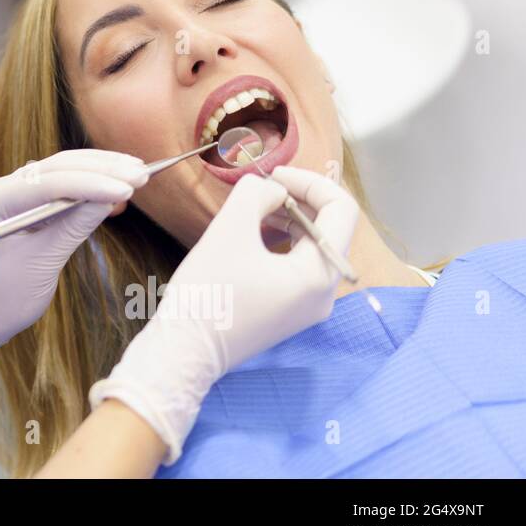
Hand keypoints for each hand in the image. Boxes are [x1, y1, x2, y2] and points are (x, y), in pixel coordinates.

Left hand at [0, 149, 149, 381]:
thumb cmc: (6, 295)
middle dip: (102, 169)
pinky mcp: (30, 199)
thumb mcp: (43, 264)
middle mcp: (3, 188)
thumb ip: (74, 227)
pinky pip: (64, 183)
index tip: (128, 190)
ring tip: (139, 172)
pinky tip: (119, 183)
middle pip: (59, 167)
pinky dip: (92, 183)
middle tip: (142, 174)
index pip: (50, 183)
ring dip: (102, 169)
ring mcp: (16, 190)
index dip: (92, 184)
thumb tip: (112, 197)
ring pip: (64, 169)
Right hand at [88, 166, 358, 464]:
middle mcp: (325, 293)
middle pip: (329, 228)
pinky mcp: (290, 312)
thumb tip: (271, 189)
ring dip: (288, 219)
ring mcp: (309, 306)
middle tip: (261, 187)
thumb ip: (256, 194)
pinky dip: (281, 242)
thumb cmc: (208, 292)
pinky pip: (298, 265)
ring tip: (253, 209)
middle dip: (298, 199)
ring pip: (313, 246)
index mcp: (320, 274)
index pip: (341, 210)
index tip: (274, 174)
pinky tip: (252, 235)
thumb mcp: (229, 230)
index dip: (310, 181)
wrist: (184, 351)